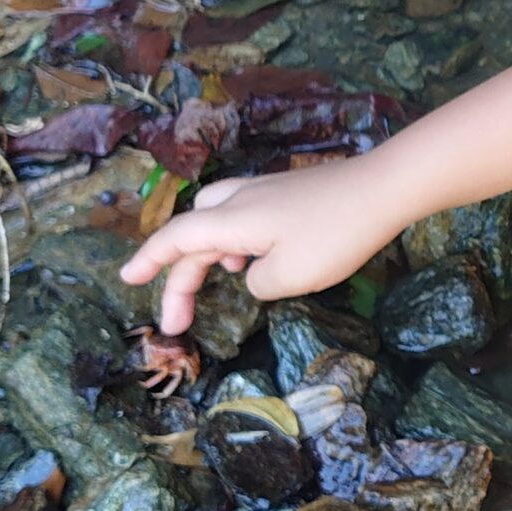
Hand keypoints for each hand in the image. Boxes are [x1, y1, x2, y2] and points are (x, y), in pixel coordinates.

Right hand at [120, 157, 399, 334]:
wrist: (383, 188)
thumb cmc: (334, 234)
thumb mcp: (288, 276)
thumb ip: (257, 283)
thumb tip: (251, 273)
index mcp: (231, 220)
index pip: (176, 239)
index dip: (149, 261)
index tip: (127, 280)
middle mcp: (240, 200)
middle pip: (193, 235)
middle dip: (179, 276)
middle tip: (177, 322)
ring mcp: (264, 193)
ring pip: (216, 221)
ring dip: (207, 255)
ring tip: (219, 284)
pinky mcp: (287, 194)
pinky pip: (243, 217)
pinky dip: (235, 241)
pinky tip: (256, 260)